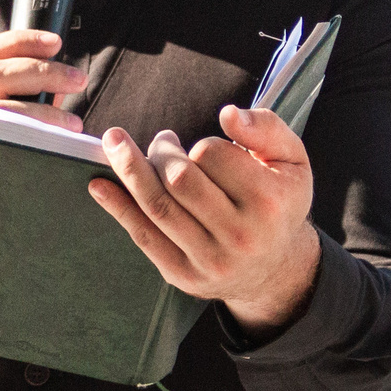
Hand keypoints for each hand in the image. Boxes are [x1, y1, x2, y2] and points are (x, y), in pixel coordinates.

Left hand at [89, 104, 320, 332]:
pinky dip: (118, 208)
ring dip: (129, 170)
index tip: (204, 149)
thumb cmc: (279, 203)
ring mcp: (210, 259)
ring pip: (158, 206)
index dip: (201, 145)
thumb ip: (266, 128)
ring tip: (113, 142)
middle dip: (161, 151)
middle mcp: (240, 235)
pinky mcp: (184, 275)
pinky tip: (99, 185)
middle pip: (180, 179)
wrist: (275, 270)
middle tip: (162, 140)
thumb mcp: (292, 160)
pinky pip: (144, 237)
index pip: (213, 155)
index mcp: (270, 202)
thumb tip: (228, 115)